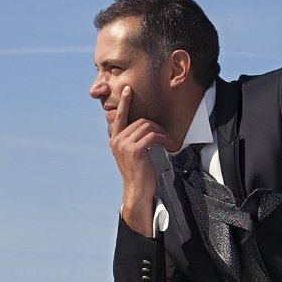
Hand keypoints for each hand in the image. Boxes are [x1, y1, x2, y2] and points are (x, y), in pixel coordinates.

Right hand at [106, 86, 171, 233]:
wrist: (137, 190)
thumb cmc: (137, 172)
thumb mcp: (130, 153)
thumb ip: (131, 139)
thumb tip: (143, 127)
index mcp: (114, 140)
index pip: (118, 117)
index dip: (124, 103)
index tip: (129, 90)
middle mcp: (117, 141)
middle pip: (140, 121)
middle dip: (156, 126)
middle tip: (164, 135)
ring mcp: (124, 145)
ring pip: (147, 127)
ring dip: (161, 132)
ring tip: (166, 141)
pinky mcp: (135, 150)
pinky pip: (152, 136)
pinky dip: (162, 138)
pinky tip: (167, 144)